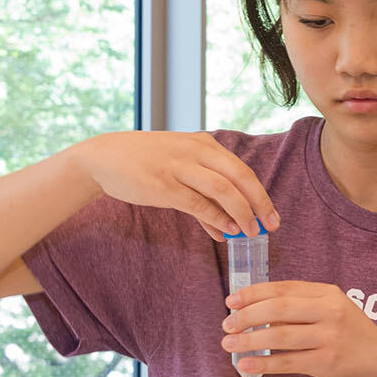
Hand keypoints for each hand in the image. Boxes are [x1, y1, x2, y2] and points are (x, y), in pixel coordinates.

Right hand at [72, 131, 280, 238]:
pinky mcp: (163, 185)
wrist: (104, 156)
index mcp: (204, 144)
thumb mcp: (180, 169)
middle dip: (259, 203)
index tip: (272, 215)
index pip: (242, 169)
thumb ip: (205, 196)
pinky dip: (215, 217)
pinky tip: (225, 230)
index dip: (260, 194)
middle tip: (271, 225)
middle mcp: (196, 151)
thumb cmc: (146, 163)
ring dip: (241, 213)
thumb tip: (229, 228)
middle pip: (240, 177)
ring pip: (222, 189)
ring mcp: (179, 167)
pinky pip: (197, 202)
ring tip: (250, 232)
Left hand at [222, 281, 376, 376]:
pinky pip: (288, 362)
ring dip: (249, 340)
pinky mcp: (328, 362)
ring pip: (280, 335)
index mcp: (328, 294)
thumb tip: (256, 313)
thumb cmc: (351, 336)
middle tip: (227, 324)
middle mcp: (331, 311)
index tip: (231, 301)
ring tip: (229, 345)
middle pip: (278, 308)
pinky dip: (263, 364)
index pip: (283, 288)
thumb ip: (300, 309)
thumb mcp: (332, 312)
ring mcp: (330, 337)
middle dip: (247, 316)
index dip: (253, 294)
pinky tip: (245, 364)